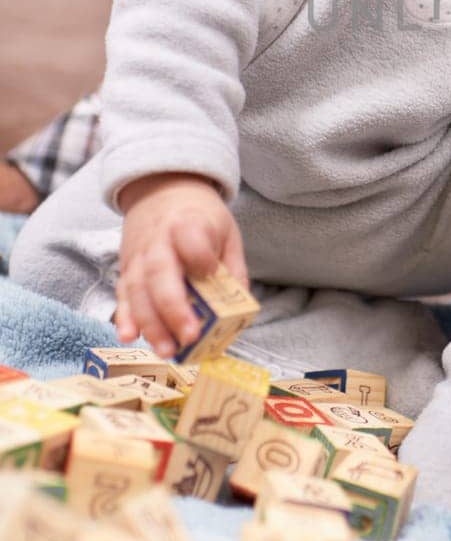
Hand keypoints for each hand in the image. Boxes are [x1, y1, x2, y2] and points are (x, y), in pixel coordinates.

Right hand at [114, 172, 248, 357]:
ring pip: (137, 290)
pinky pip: (122, 294)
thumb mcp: (226, 231)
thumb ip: (232, 269)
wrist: (162, 190)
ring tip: (166, 350)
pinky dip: (124, 316)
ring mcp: (138, 255)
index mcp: (189, 223)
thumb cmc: (200, 217)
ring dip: (150, 323)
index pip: (190, 238)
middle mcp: (158, 240)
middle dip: (173, 308)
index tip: (209, 270)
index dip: (199, 256)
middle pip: (160, 273)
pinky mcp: (126, 268)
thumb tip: (239, 310)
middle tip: (189, 337)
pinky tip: (129, 336)